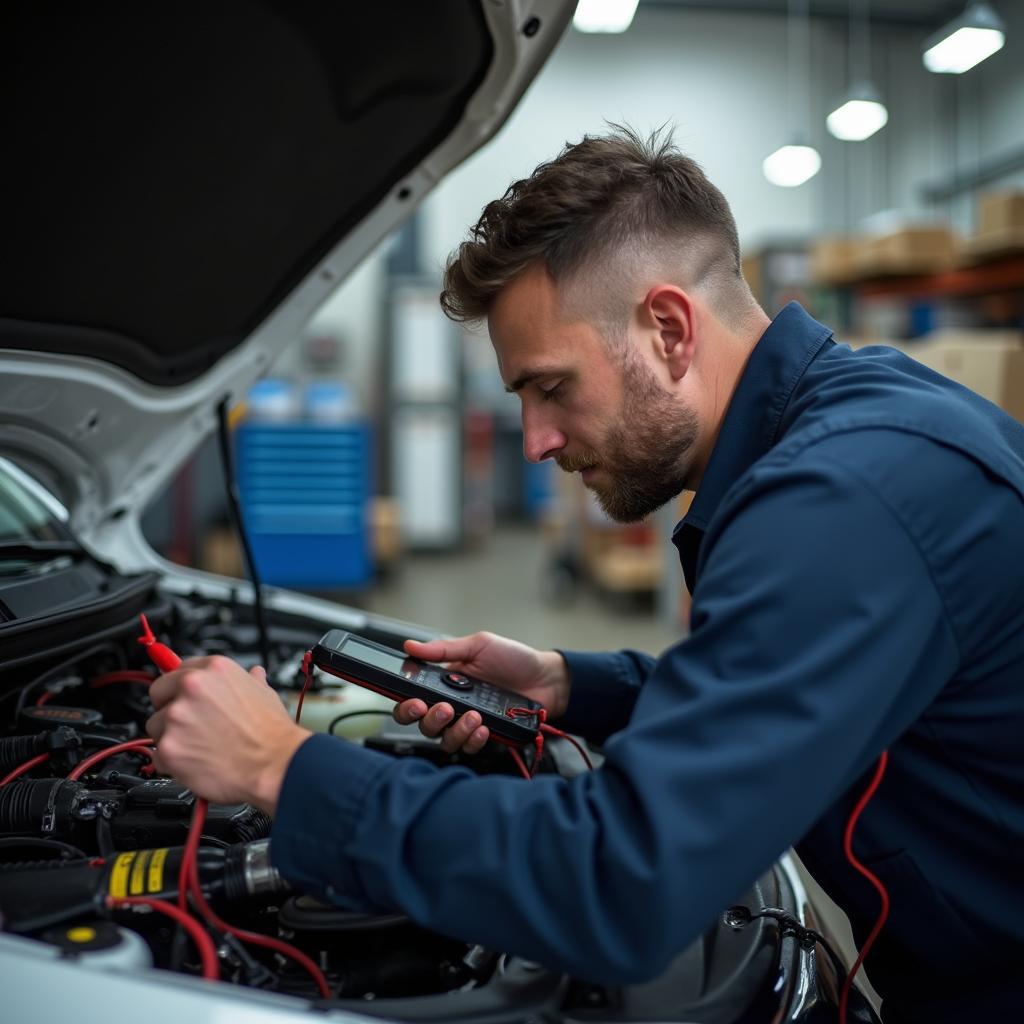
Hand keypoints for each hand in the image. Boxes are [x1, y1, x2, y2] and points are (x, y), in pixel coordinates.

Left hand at [145, 656, 310, 814]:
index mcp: (213, 669)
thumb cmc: (271, 732)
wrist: (275, 765)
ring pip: (156, 726)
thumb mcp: (264, 693)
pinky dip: (173, 762)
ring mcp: (177, 717)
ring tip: (199, 746)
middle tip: (191, 724)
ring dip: (171, 736)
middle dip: (169, 708)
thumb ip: (248, 680)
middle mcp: (191, 687)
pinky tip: (195, 762)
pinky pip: (158, 755)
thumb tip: (251, 674)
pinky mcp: (169, 748)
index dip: (181, 687)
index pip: (176, 670)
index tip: (184, 697)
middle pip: (158, 694)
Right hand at [394, 632, 569, 754]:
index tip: (414, 702)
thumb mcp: (478, 645)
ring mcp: (469, 722)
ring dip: (455, 730)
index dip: (407, 707)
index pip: (413, 700)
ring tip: (474, 716)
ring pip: (446, 740)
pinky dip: (474, 739)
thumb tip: (411, 646)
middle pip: (425, 725)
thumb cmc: (513, 658)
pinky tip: (484, 726)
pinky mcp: (487, 735)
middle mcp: (453, 705)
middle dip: (430, 720)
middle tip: (445, 709)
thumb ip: (444, 649)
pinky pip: (470, 746)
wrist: (546, 678)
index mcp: (444, 683)